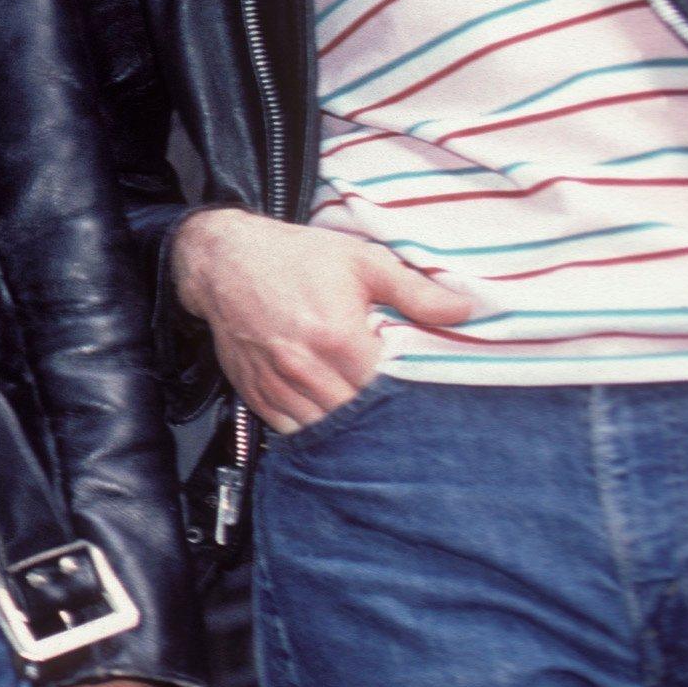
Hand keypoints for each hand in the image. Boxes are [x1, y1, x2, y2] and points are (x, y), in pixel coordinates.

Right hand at [171, 207, 473, 430]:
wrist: (222, 259)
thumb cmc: (297, 257)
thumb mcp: (362, 261)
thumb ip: (415, 290)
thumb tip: (465, 311)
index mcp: (336, 338)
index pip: (386, 392)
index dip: (409, 396)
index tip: (422, 390)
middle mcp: (303, 368)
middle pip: (356, 417)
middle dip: (380, 416)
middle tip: (401, 409)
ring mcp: (275, 383)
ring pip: (322, 428)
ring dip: (346, 427)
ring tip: (368, 416)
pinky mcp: (254, 391)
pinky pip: (288, 427)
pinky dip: (312, 426)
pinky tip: (329, 411)